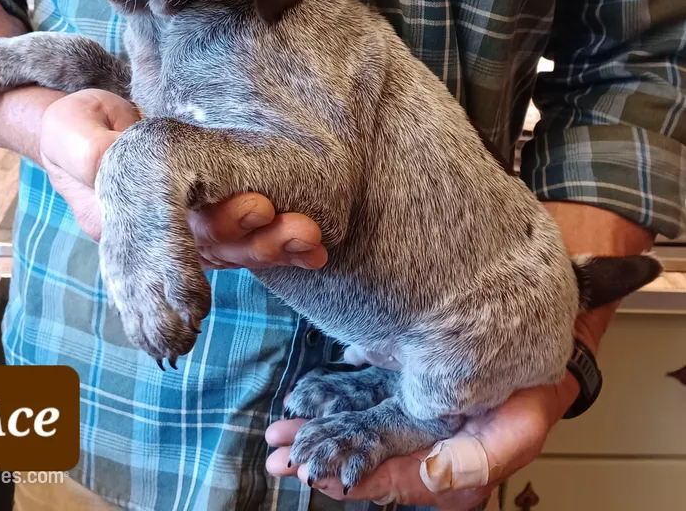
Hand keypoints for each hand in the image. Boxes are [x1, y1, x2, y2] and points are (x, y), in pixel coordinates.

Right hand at [40, 89, 327, 269]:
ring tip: (312, 235)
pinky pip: (247, 233)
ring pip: (239, 246)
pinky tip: (316, 246)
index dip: (216, 229)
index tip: (257, 210)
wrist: (88, 127)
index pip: (173, 242)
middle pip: (217, 247)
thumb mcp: (70, 130)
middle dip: (261, 240)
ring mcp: (190, 229)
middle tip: (298, 227)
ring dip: (279, 243)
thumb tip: (104, 162)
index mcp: (127, 226)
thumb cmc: (74, 128)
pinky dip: (280, 238)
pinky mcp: (210, 215)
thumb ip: (86, 150)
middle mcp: (164, 239)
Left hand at [265, 202, 653, 506]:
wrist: (538, 339)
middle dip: (322, 456)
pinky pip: (364, 398)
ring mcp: (411, 414)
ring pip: (359, 429)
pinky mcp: (404, 387)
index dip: (355, 478)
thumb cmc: (532, 387)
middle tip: (279, 452)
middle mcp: (426, 443)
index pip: (395, 478)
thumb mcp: (520, 427)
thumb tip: (431, 477)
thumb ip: (477, 458)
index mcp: (451, 465)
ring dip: (319, 430)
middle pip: (367, 456)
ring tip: (280, 429)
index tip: (315, 474)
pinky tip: (304, 397)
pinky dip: (333, 398)